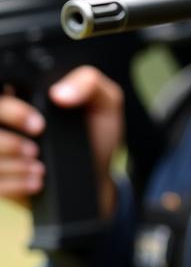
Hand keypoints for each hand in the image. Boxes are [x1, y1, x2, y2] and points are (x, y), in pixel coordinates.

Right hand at [0, 69, 123, 217]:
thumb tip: (59, 93)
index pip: (3, 94)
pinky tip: (36, 180)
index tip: (38, 124)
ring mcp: (2, 151)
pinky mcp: (0, 178)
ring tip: (40, 168)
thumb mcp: (104, 102)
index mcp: (25, 98)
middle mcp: (7, 124)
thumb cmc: (96, 134)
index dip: (10, 110)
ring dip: (14, 165)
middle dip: (8, 142)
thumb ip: (89, 83)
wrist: (96, 175)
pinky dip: (15, 183)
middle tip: (36, 150)